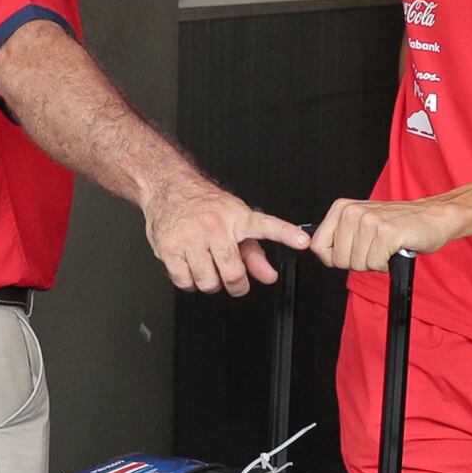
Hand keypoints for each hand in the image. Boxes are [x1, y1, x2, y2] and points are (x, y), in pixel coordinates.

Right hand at [143, 178, 306, 295]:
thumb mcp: (234, 222)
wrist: (168, 188)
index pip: (266, 225)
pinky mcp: (169, 248)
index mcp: (236, 217)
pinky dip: (190, 282)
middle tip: (234, 280)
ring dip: (211, 283)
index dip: (286, 234)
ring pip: (208, 282)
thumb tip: (268, 276)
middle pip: (233, 273)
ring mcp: (190, 237)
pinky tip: (191, 267)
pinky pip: (185, 282)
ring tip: (208, 267)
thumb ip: (254, 253)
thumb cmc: (204, 205)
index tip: (302, 241)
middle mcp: (214, 226)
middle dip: (236, 285)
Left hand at [310, 195, 470, 273]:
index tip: (351, 252)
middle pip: (338, 260)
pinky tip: (394, 249)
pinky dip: (386, 264)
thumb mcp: (361, 224)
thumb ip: (338, 235)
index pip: (318, 245)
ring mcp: (369, 221)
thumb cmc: (398, 224)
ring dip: (374, 262)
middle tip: (374, 248)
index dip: (334, 257)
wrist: (432, 217)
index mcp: (342, 208)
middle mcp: (352, 212)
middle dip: (357, 262)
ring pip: (357, 264)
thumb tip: (312, 247)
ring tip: (385, 247)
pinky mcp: (386, 233)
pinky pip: (375, 264)